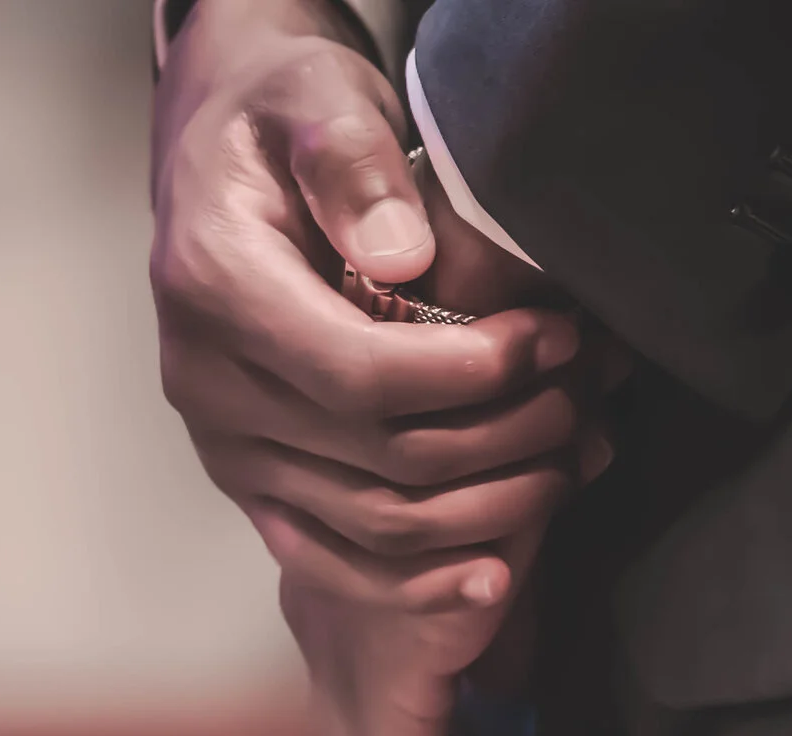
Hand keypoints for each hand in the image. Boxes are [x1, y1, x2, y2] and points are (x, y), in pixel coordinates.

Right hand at [154, 0, 595, 615]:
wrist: (219, 149)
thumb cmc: (280, 115)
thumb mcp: (315, 98)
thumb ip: (354, 168)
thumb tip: (402, 260)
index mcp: (212, 291)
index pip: (356, 376)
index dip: (470, 376)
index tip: (555, 341)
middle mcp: (204, 384)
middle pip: (374, 459)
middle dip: (501, 437)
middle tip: (586, 392)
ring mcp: (224, 442)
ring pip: (366, 520)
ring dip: (483, 507)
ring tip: (569, 456)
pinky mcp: (250, 477)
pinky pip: (327, 558)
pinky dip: (413, 580)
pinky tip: (495, 578)